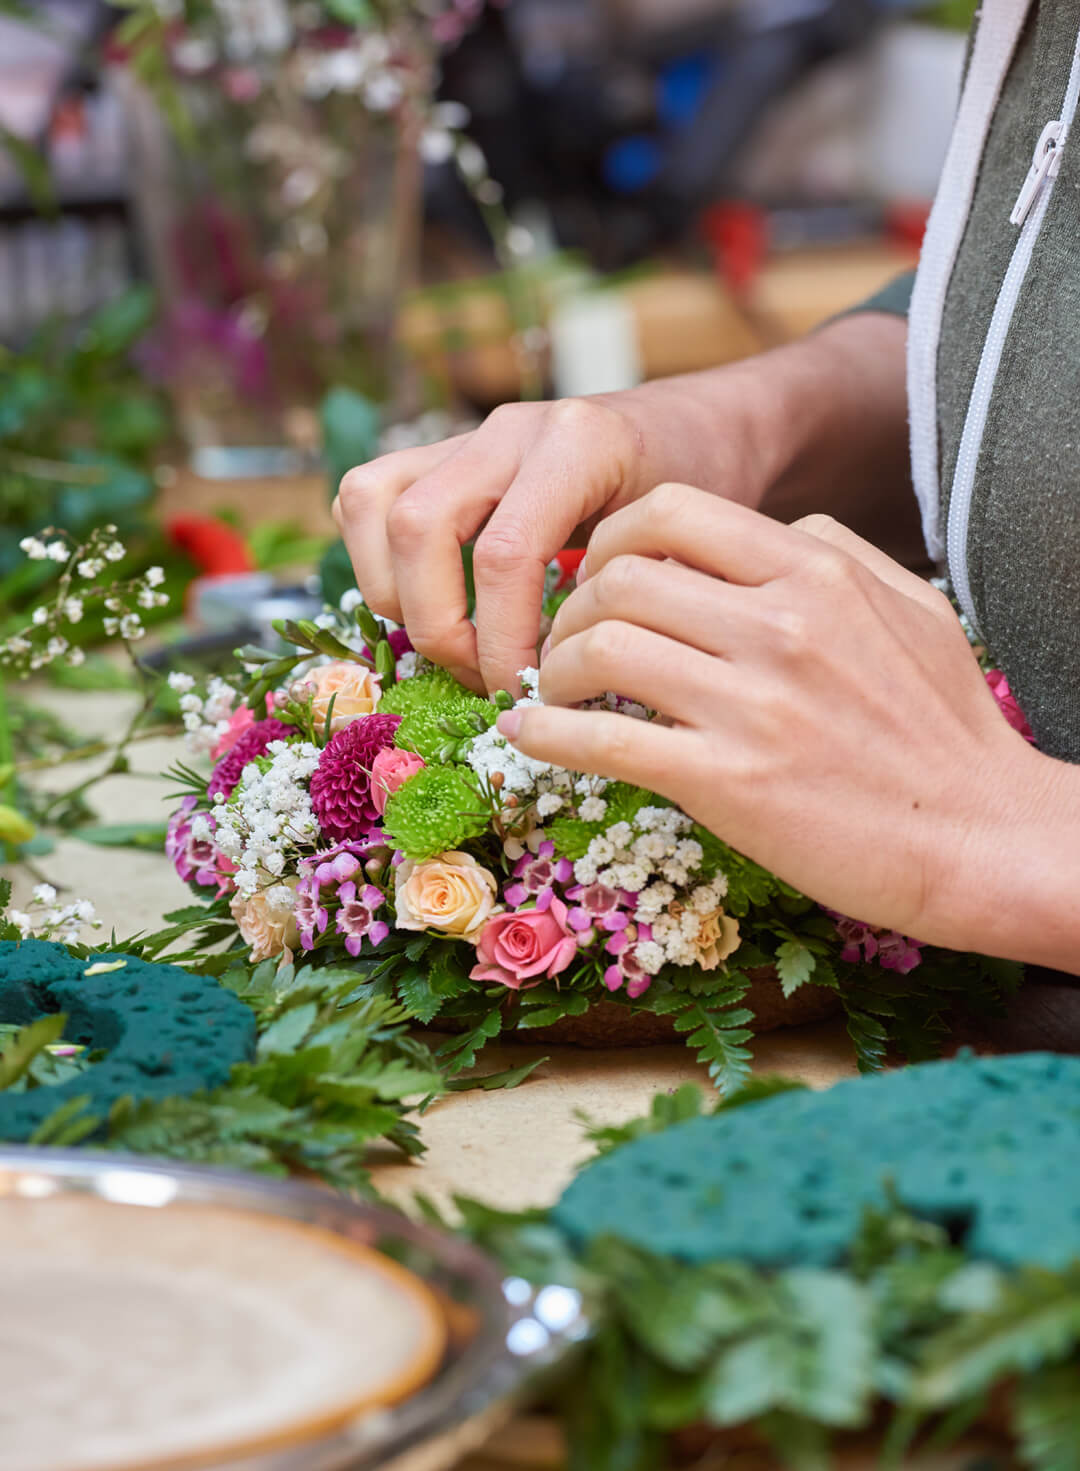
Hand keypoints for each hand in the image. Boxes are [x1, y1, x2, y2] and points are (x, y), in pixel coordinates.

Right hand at [332, 392, 759, 693]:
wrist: (700, 428)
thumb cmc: (700, 492)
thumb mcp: (685, 542)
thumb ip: (623, 595)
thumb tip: (555, 682)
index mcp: (578, 445)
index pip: (504, 554)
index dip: (499, 639)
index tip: (524, 690)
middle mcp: (510, 429)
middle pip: (419, 526)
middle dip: (436, 624)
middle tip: (482, 677)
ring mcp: (468, 436)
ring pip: (373, 501)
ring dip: (390, 592)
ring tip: (447, 644)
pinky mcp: (441, 453)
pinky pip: (369, 497)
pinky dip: (378, 561)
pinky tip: (430, 605)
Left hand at [497, 485, 1048, 947]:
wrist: (980, 838)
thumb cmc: (946, 728)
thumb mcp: (911, 610)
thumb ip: (838, 555)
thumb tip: (772, 532)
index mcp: (815, 572)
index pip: (671, 513)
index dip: (609, 539)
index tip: (595, 576)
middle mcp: (779, 625)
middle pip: (619, 578)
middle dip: (569, 608)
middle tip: (563, 644)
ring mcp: (751, 705)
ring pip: (599, 651)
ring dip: (551, 671)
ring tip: (551, 694)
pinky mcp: (727, 782)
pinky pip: (601, 742)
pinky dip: (545, 736)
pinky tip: (529, 739)